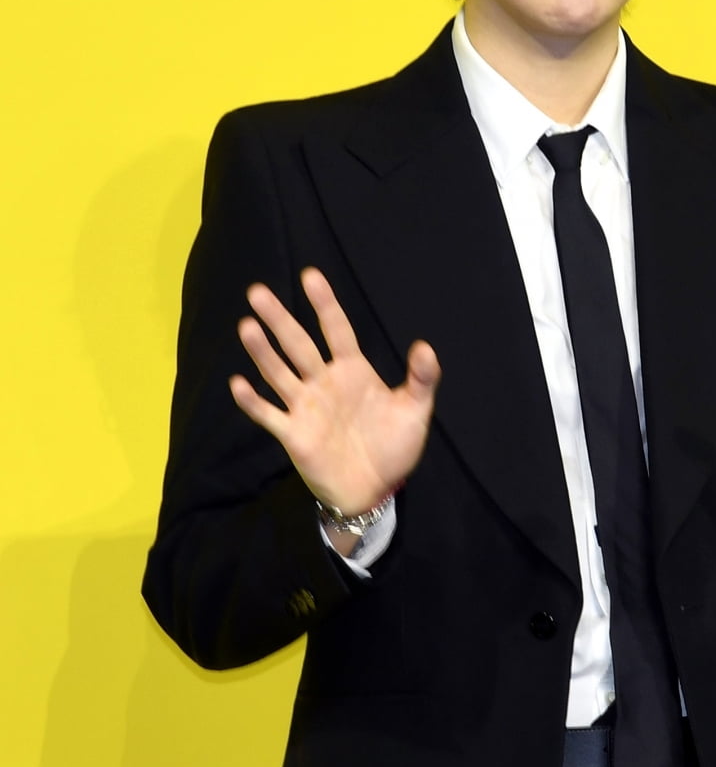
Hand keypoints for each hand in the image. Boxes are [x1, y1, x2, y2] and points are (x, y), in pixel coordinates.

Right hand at [229, 267, 440, 513]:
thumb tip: (425, 347)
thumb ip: (421, 379)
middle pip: (298, 345)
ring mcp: (305, 407)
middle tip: (258, 292)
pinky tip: (239, 384)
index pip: (336, 330)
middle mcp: (324, 383)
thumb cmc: (394, 447)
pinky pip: (269, 414)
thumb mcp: (414, 411)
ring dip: (262, 351)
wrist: (375, 490)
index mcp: (353, 371)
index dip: (325, 304)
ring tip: (247, 325)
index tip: (311, 276)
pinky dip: (253, 401)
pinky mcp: (293, 434)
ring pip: (279, 373)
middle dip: (280, 319)